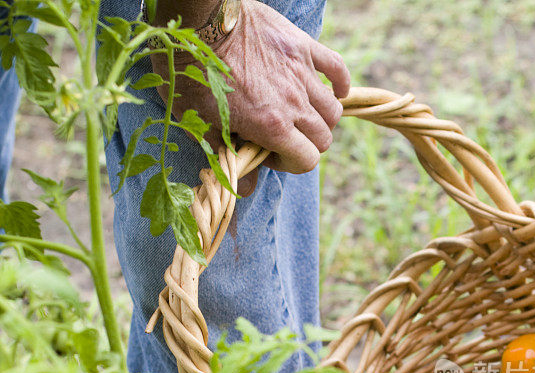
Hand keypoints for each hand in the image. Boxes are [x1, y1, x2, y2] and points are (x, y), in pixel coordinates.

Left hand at [151, 0, 349, 194]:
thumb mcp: (202, 125)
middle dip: (306, 145)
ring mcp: (301, 73)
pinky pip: (337, 69)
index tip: (268, 153)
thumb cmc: (194, 74)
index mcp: (272, 126)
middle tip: (281, 137)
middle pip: (324, 138)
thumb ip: (228, 157)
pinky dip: (339, 85)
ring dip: (321, 120)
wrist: (200, 22)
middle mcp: (293, 102)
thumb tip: (245, 188)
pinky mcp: (302, 47)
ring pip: (333, 110)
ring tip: (299, 117)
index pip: (307, 161)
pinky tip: (332, 92)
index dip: (290, 164)